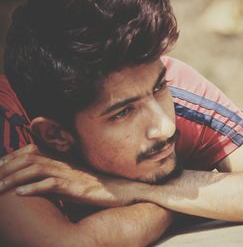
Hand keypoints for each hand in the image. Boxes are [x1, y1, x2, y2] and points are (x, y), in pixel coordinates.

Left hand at [0, 144, 134, 206]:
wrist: (127, 191)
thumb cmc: (103, 188)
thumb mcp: (80, 180)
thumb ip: (62, 179)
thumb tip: (43, 185)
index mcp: (66, 161)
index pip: (35, 152)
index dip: (13, 157)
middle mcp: (67, 165)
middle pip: (31, 158)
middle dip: (7, 166)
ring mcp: (72, 175)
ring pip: (37, 170)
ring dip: (14, 178)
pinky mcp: (78, 188)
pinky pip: (52, 185)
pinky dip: (33, 189)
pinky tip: (19, 194)